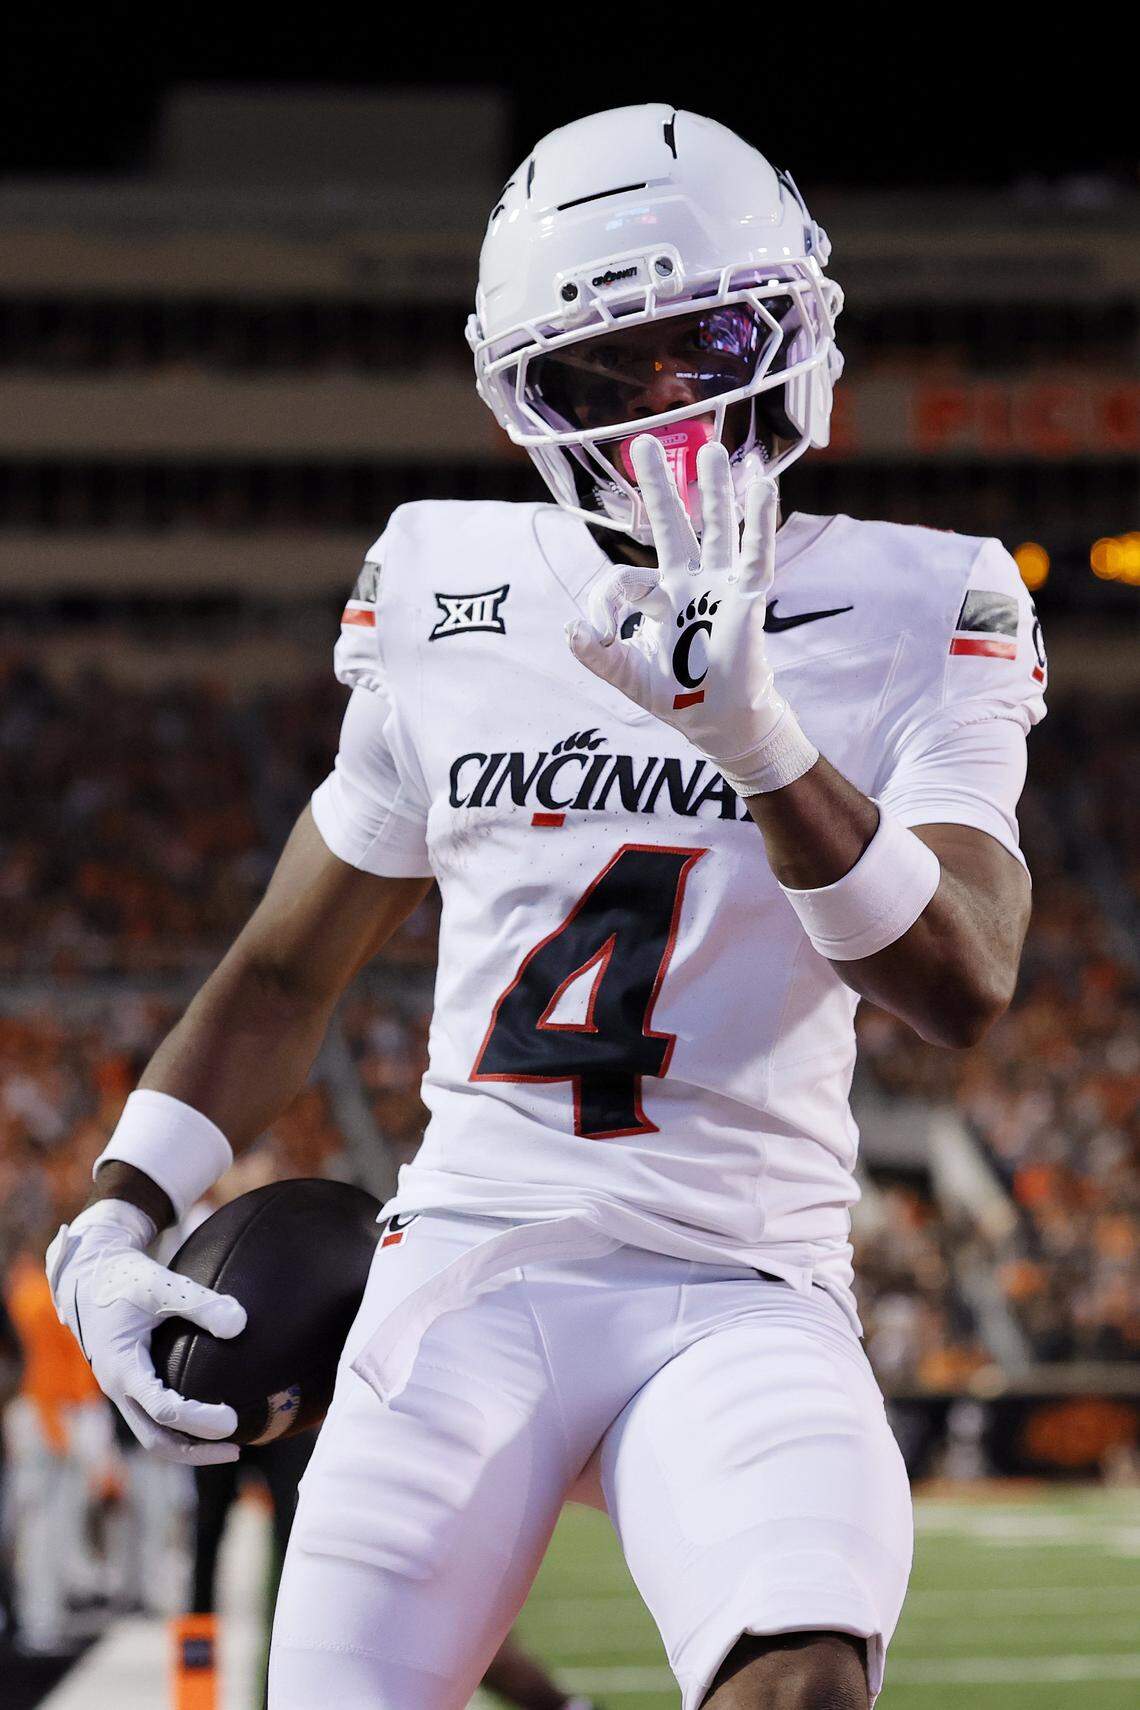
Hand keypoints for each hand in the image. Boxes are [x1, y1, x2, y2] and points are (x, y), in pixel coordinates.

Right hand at [47, 1201, 245, 1464]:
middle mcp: (118, 1387)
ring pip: (153, 1434)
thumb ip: (200, 1302)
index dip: (199, 1419)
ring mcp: (121, 1390)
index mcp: (122, 1367)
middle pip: (156, 1439)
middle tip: (237, 1449)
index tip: (232, 1421)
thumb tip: (240, 1324)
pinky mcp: (128, 1383)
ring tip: (230, 1445)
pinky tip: (209, 1419)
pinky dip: (179, 1429)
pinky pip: (152, 1418)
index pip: (163, 1408)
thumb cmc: (124, 1277)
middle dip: (196, 1452)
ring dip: (188, 1446)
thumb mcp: (160, 1284)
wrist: (87, 1275)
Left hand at [566, 436, 810, 792]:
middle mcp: (688, 584)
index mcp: (658, 599)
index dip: (606, 602)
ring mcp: (718, 587)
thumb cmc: (678, 699)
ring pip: (716, 530)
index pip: (624, 580)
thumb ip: (599, 657)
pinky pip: (754, 554)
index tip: (600, 634)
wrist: (720, 725)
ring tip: (712, 451)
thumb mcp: (629, 677)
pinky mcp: (746, 599)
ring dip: (714, 491)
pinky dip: (758, 522)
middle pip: (671, 526)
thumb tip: (572, 628)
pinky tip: (763, 485)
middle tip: (643, 442)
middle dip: (659, 487)